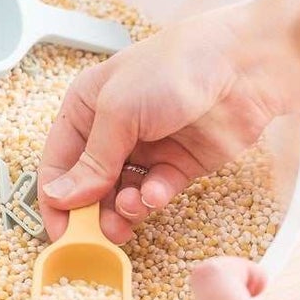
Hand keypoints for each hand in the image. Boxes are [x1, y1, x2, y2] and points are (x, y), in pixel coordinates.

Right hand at [38, 4, 284, 243]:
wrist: (244, 65)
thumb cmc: (175, 67)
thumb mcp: (118, 111)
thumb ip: (91, 161)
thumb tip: (60, 197)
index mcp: (85, 108)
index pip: (58, 162)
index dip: (55, 199)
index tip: (61, 232)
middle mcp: (113, 129)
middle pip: (89, 185)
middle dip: (92, 211)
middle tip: (98, 234)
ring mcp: (147, 147)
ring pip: (121, 194)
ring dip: (122, 208)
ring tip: (130, 210)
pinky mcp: (180, 164)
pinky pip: (156, 192)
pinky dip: (154, 198)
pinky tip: (157, 194)